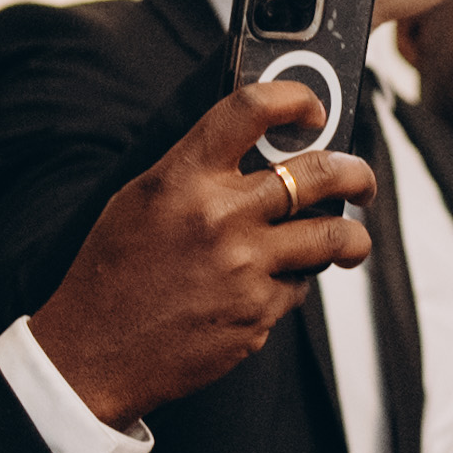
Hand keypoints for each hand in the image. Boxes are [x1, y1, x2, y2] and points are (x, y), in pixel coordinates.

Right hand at [26, 78, 379, 421]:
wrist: (92, 354)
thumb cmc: (110, 274)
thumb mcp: (139, 201)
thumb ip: (195, 171)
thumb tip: (256, 148)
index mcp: (184, 177)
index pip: (252, 110)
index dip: (296, 99)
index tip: (314, 108)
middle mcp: (221, 216)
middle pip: (320, 173)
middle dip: (356, 173)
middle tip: (361, 180)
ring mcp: (245, 267)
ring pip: (332, 237)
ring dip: (352, 238)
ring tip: (351, 242)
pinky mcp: (257, 313)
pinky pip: (298, 288)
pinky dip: (292, 285)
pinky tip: (267, 288)